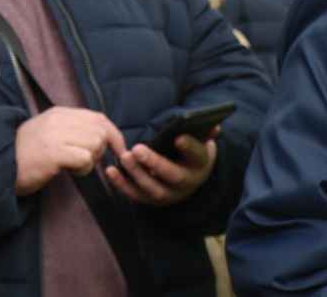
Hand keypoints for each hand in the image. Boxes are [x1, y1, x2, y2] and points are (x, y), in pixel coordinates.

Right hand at [14, 107, 126, 195]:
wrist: (1, 165)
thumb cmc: (27, 154)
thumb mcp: (50, 132)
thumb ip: (72, 128)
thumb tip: (102, 135)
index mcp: (59, 112)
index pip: (99, 118)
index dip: (114, 135)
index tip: (118, 150)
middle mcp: (58, 118)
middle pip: (100, 131)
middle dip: (100, 150)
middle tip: (83, 161)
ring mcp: (55, 133)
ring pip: (95, 144)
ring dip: (90, 161)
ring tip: (73, 166)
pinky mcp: (53, 151)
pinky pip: (85, 158)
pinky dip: (83, 169)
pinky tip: (69, 171)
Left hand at [105, 128, 219, 206]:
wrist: (186, 175)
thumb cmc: (189, 152)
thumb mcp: (199, 142)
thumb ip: (204, 132)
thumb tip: (215, 126)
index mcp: (200, 164)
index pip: (197, 156)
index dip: (190, 146)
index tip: (179, 137)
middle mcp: (186, 183)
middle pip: (173, 176)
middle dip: (155, 163)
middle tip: (138, 149)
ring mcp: (169, 194)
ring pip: (154, 189)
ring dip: (137, 174)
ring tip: (125, 156)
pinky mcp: (151, 200)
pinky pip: (136, 194)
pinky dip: (122, 184)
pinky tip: (110, 171)